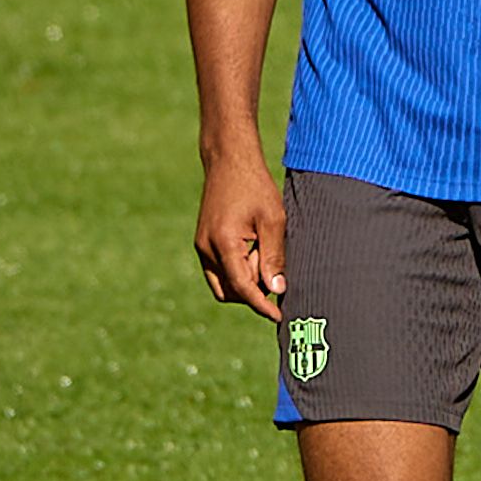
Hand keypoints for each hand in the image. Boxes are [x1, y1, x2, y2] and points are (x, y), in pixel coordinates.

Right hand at [197, 154, 288, 319]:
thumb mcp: (273, 220)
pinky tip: (256, 254)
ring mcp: (201, 247)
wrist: (229, 163)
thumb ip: (274, 256)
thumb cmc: (255, 187)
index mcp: (222, 243)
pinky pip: (220, 271)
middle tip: (274, 266)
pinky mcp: (203, 243)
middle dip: (254, 290)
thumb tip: (276, 289)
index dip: (261, 305)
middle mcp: (206, 249)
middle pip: (231, 291)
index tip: (279, 317)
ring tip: (265, 255)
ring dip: (246, 282)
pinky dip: (238, 272)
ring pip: (223, 284)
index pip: (242, 287)